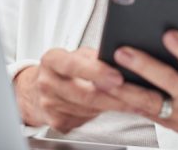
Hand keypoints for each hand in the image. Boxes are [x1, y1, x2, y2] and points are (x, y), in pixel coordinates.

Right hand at [13, 47, 128, 133]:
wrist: (36, 91)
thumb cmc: (62, 69)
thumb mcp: (75, 54)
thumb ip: (95, 57)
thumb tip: (123, 61)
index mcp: (52, 60)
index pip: (73, 65)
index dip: (97, 72)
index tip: (118, 76)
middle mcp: (47, 83)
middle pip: (85, 94)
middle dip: (117, 96)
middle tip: (141, 96)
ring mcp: (51, 105)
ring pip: (91, 109)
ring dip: (117, 107)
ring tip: (138, 102)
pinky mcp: (58, 122)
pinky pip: (87, 119)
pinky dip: (106, 114)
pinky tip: (119, 109)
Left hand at [108, 30, 177, 147]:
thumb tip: (168, 33)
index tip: (169, 33)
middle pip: (170, 83)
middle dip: (144, 67)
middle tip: (123, 51)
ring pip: (150, 102)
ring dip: (125, 88)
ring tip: (105, 74)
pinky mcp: (168, 124)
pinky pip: (144, 111)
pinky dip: (126, 100)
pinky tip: (110, 89)